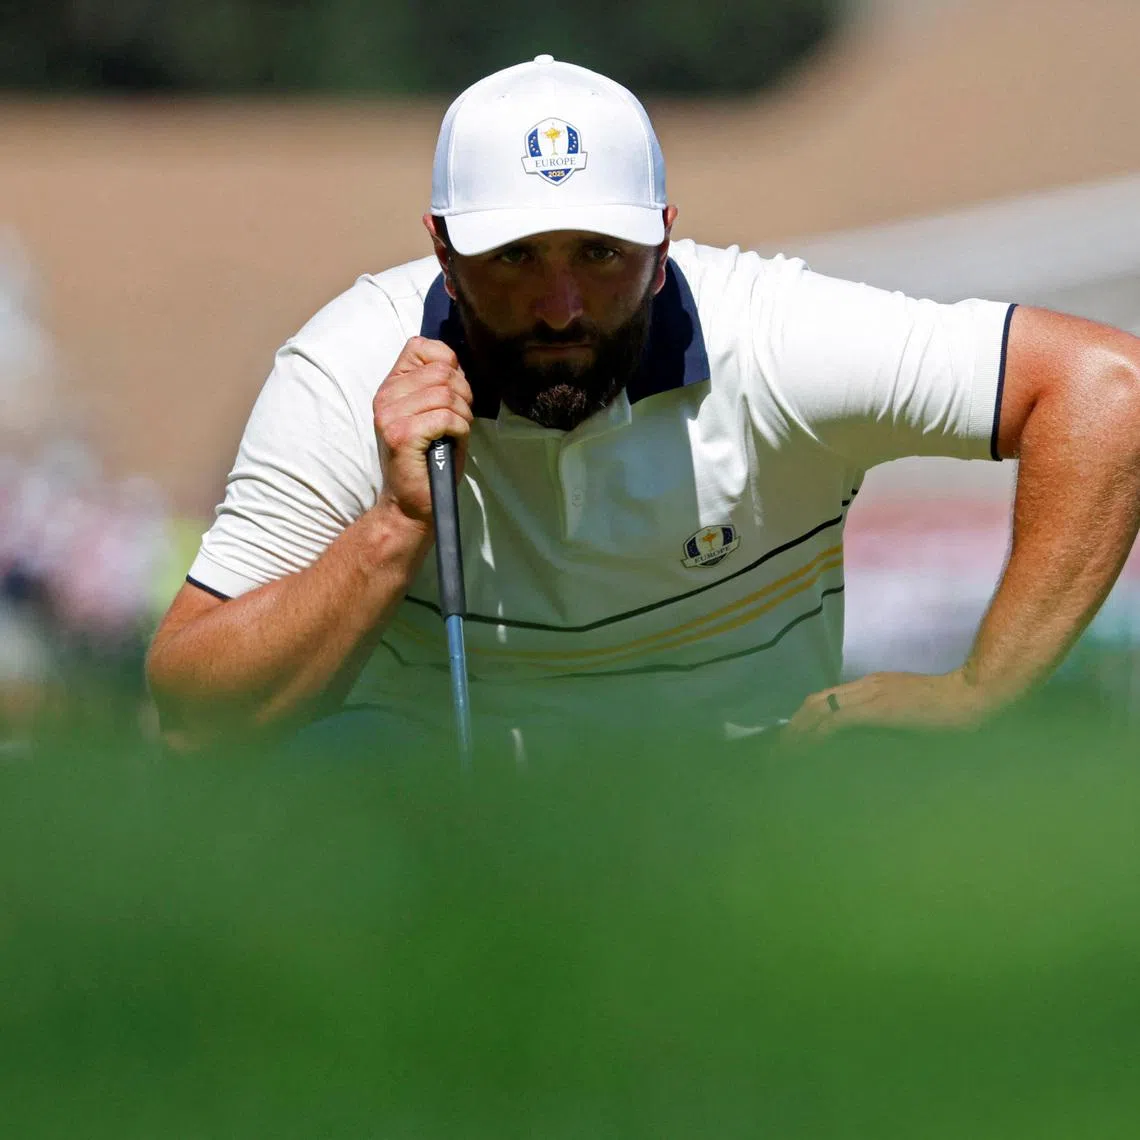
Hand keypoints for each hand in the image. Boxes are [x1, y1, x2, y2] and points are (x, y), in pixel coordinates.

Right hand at [373, 337, 473, 526]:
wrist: (411, 503)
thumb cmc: (429, 459)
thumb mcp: (432, 413)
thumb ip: (440, 385)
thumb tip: (457, 363)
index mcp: (391, 386)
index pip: (420, 346)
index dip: (448, 363)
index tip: (452, 391)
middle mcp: (385, 396)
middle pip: (442, 371)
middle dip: (463, 394)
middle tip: (459, 419)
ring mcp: (390, 415)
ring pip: (447, 394)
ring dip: (463, 416)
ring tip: (453, 434)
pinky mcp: (402, 435)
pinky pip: (446, 417)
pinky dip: (459, 430)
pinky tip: (451, 443)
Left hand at [784, 669, 989, 738]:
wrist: (970, 697)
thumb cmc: (949, 711)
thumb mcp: (908, 716)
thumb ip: (884, 725)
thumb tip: (865, 744)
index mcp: (872, 686)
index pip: (827, 698)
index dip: (805, 719)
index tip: (792, 739)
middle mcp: (865, 685)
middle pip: (816, 701)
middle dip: (794, 726)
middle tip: (780, 751)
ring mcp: (869, 693)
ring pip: (819, 709)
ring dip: (799, 732)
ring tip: (785, 754)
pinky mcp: (876, 708)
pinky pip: (836, 721)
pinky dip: (817, 736)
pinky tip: (807, 752)